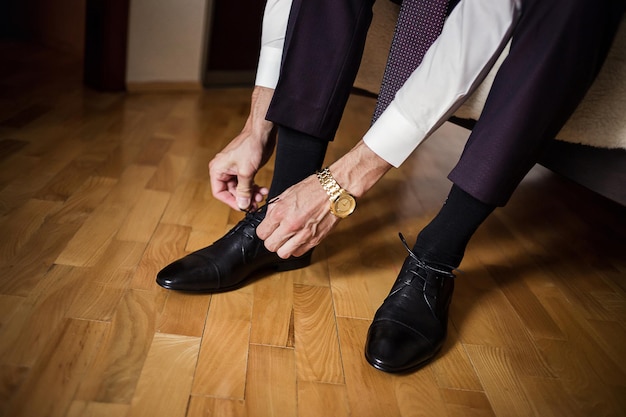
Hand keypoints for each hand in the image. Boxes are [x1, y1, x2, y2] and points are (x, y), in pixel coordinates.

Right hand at [208, 86, 275, 210]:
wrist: (261, 132)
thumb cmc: (250, 146)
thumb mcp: (246, 172)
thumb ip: (244, 190)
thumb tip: (242, 205)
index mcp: (217, 169)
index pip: (219, 192)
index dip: (231, 202)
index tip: (244, 207)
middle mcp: (223, 170)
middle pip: (231, 192)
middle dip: (245, 198)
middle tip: (256, 203)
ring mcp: (234, 169)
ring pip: (240, 189)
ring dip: (251, 194)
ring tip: (261, 196)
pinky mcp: (244, 168)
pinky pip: (247, 183)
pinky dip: (254, 188)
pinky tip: (263, 190)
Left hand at [256, 175, 340, 258]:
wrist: (335, 190)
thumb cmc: (314, 188)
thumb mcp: (287, 193)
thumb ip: (275, 208)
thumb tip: (268, 219)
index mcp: (281, 212)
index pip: (262, 233)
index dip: (264, 231)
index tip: (268, 228)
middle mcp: (291, 226)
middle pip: (270, 246)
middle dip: (272, 240)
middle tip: (276, 234)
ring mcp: (303, 235)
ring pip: (283, 253)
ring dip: (283, 247)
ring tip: (288, 238)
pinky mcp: (315, 240)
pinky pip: (298, 252)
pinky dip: (296, 248)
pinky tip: (298, 238)